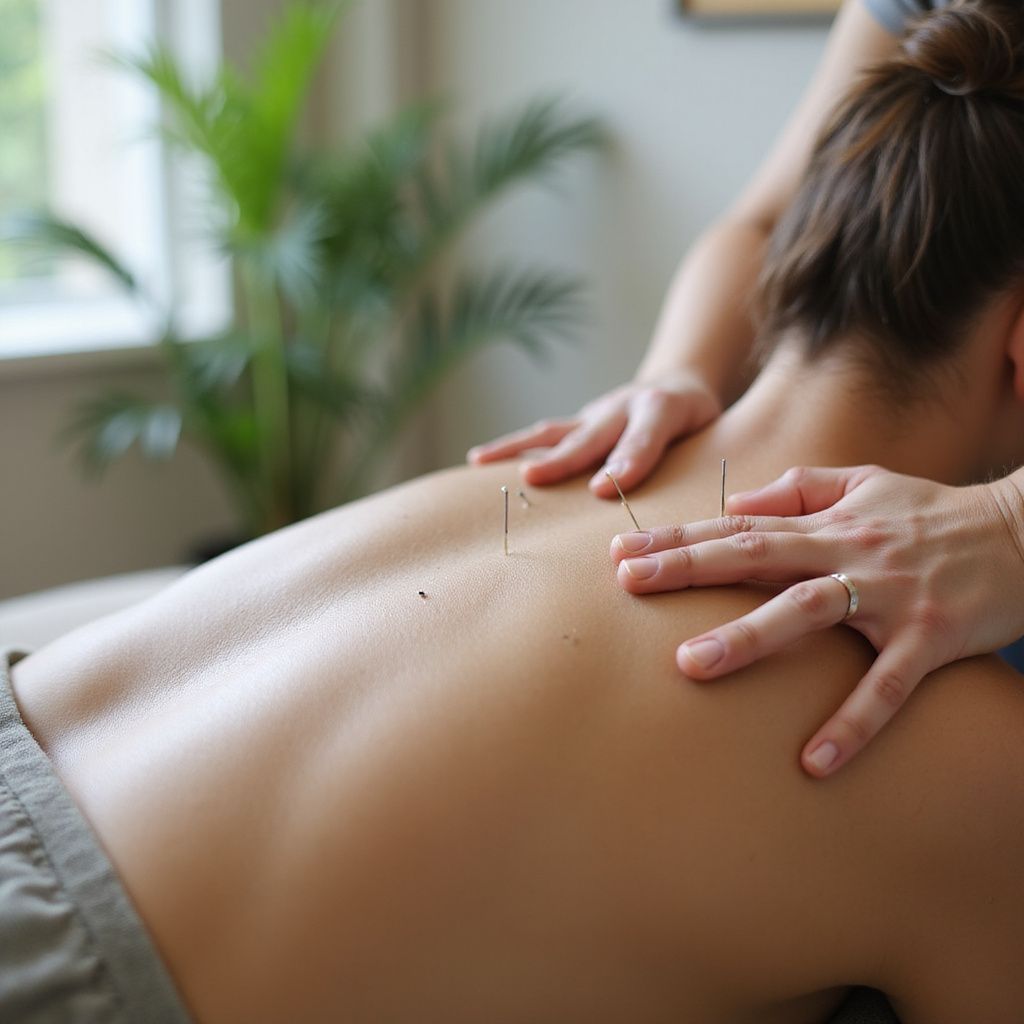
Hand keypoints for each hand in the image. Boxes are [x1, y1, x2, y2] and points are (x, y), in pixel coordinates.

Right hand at [467, 371, 720, 497]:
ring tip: (481, 461)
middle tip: (532, 476)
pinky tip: (482, 461)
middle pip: (588, 436)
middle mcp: (619, 408)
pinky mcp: (576, 425)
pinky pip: (544, 436)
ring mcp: (592, 416)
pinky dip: (513, 448)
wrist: (675, 384)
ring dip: (518, 447)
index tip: (602, 489)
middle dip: (560, 458)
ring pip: (553, 432)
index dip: (626, 461)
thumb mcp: (706, 430)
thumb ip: (681, 456)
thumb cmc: (693, 418)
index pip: (644, 437)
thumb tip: (637, 493)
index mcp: (660, 409)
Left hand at [610, 464, 1023, 776]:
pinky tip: (813, 761)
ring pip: (809, 612)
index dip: (679, 537)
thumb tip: (738, 504)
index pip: (738, 526)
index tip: (622, 550)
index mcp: (826, 523)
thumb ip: (800, 489)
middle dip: (688, 568)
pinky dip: (853, 721)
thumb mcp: (865, 484)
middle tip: (628, 582)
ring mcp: (889, 596)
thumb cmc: (931, 513)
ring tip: (691, 665)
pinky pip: (888, 685)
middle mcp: (848, 553)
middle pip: (757, 556)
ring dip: (750, 637)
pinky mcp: (931, 637)